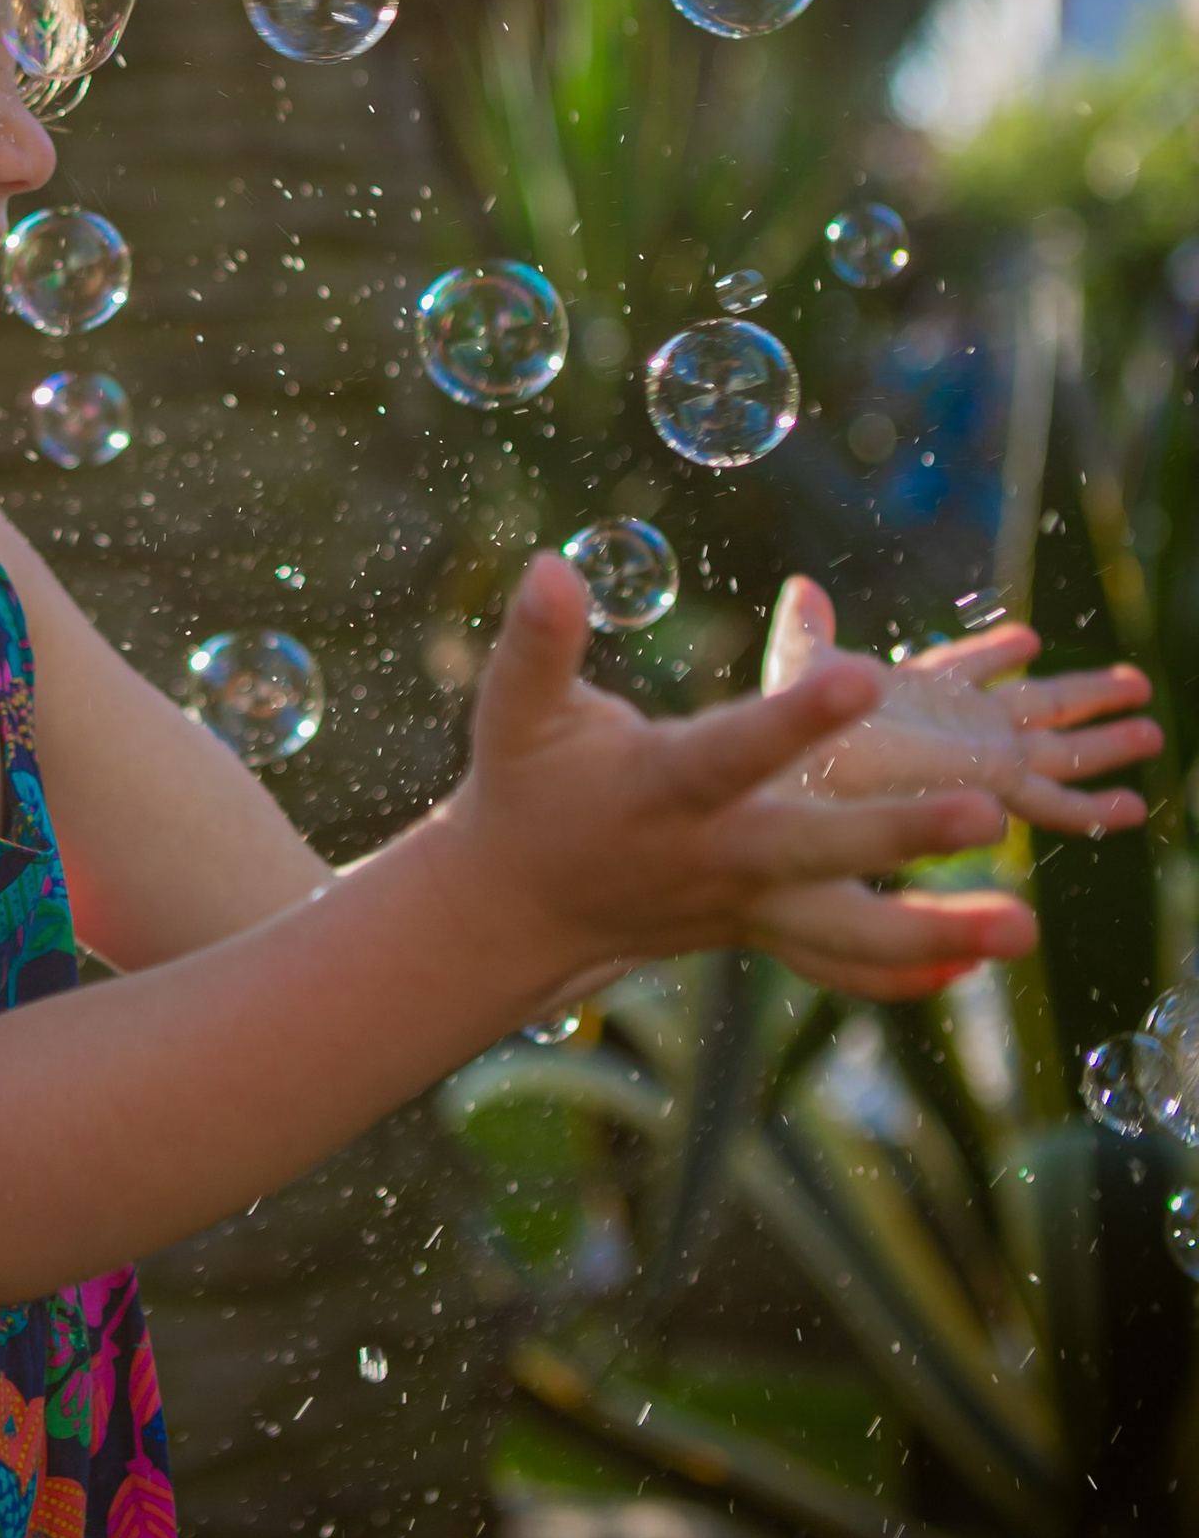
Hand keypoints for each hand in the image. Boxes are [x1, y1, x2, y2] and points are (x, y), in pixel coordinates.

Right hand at [440, 554, 1039, 1005]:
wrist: (518, 909)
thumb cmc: (525, 788)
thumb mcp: (515, 712)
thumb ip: (538, 644)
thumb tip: (549, 566)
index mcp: (659, 790)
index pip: (733, 753)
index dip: (795, 719)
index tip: (865, 675)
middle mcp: (710, 855)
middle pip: (813, 852)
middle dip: (900, 837)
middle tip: (990, 811)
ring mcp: (742, 904)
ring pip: (844, 932)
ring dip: (934, 932)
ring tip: (1022, 926)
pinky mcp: (762, 929)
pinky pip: (840, 965)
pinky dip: (907, 972)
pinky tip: (979, 958)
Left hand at [762, 576, 1159, 837]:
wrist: (806, 774)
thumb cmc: (793, 726)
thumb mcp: (804, 662)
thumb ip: (808, 627)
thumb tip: (801, 586)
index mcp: (923, 692)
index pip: (967, 668)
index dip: (993, 654)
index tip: (1026, 638)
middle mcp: (962, 723)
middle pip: (1038, 704)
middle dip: (1084, 696)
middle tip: (1134, 683)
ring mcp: (983, 753)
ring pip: (1062, 747)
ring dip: (1107, 740)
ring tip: (1153, 733)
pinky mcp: (994, 780)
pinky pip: (1056, 798)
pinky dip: (1094, 806)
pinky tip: (1134, 807)